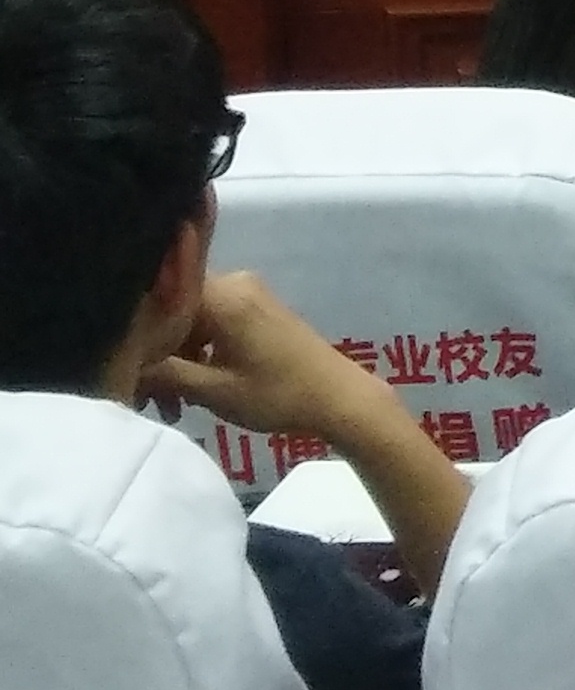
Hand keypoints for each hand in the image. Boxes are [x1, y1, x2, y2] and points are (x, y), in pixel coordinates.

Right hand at [148, 269, 396, 447]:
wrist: (337, 396)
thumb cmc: (276, 393)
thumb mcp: (212, 389)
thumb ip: (163, 373)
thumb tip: (121, 364)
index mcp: (223, 294)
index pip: (158, 301)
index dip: (136, 337)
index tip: (124, 372)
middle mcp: (235, 283)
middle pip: (174, 313)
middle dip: (155, 356)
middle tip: (147, 401)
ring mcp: (249, 295)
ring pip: (191, 323)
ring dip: (176, 361)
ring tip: (171, 406)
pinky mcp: (257, 311)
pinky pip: (213, 325)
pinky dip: (199, 354)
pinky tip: (192, 391)